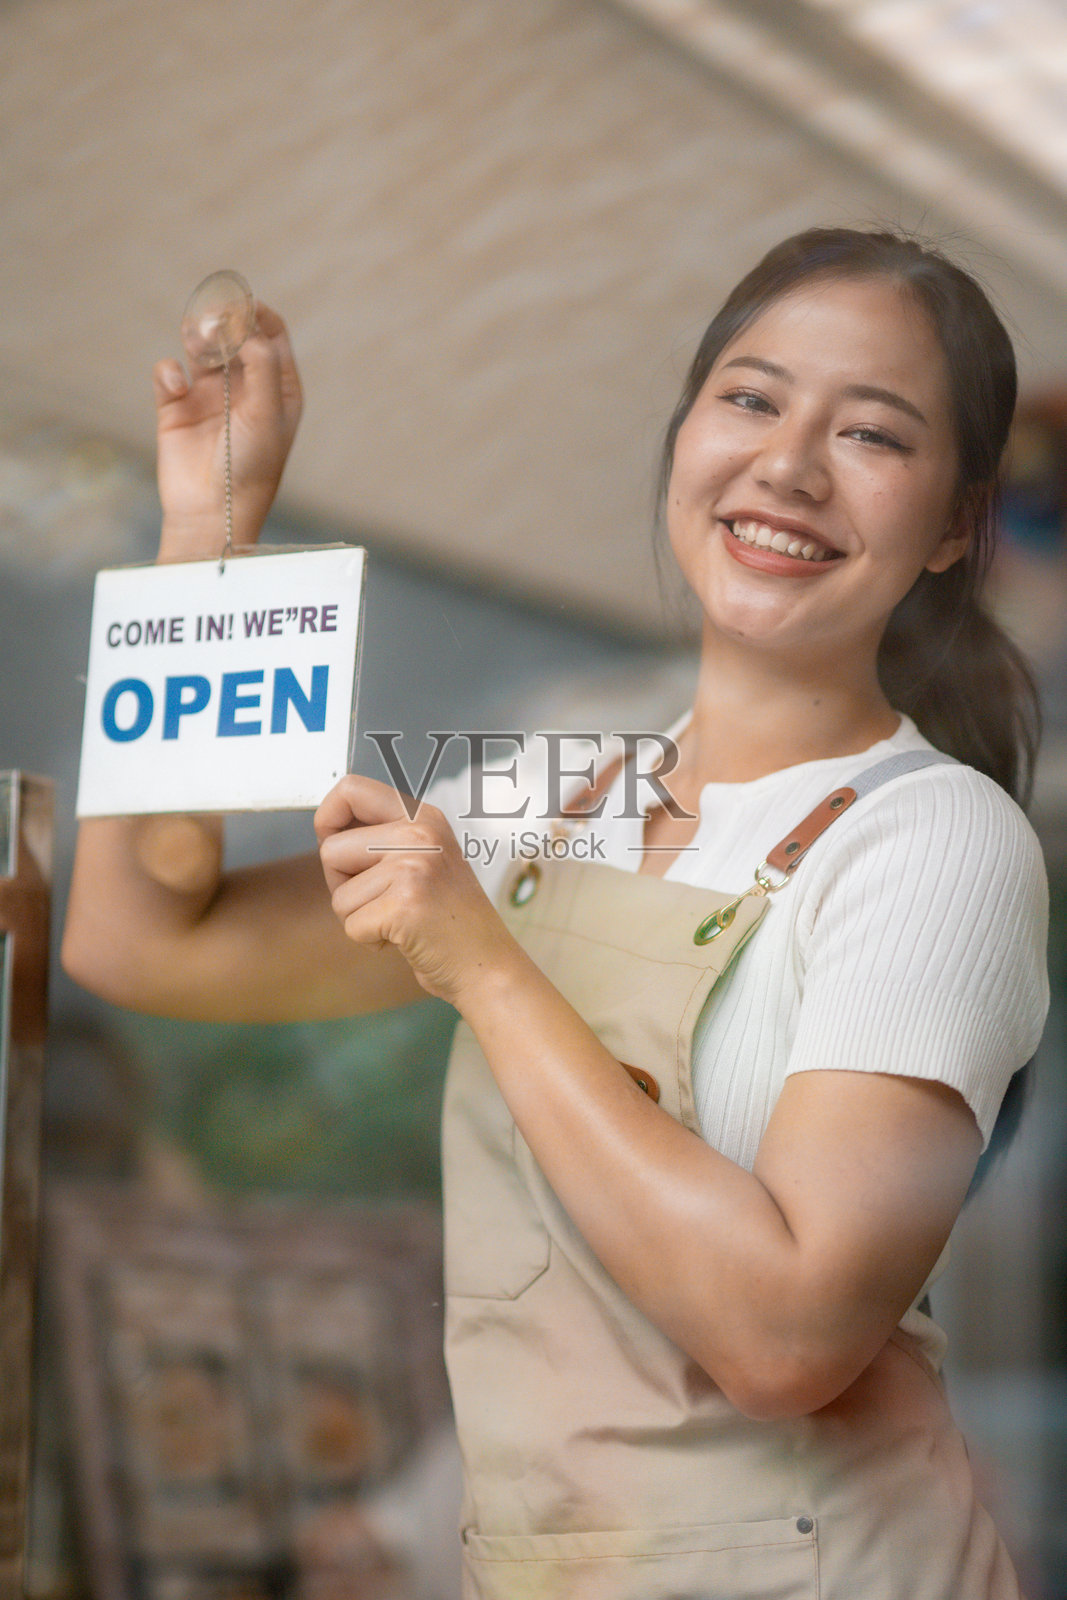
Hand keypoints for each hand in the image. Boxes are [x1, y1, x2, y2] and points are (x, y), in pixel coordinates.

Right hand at [153, 303, 301, 561]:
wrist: (211, 512)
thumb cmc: (250, 467)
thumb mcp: (268, 414)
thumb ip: (263, 364)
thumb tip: (246, 329)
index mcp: (278, 387)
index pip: (271, 332)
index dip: (256, 313)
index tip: (240, 306)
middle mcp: (246, 387)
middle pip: (234, 332)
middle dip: (223, 320)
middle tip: (213, 324)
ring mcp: (211, 395)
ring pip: (201, 344)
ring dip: (197, 334)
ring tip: (199, 344)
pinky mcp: (177, 407)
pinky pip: (169, 371)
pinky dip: (169, 371)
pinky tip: (176, 387)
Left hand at [314, 775, 520, 1006]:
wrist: (486, 963)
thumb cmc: (449, 918)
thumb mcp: (425, 857)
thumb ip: (383, 837)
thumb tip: (327, 828)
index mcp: (423, 816)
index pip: (351, 789)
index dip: (327, 819)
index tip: (335, 846)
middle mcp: (420, 833)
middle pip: (332, 849)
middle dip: (341, 884)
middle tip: (379, 900)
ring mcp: (414, 867)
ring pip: (339, 893)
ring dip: (358, 917)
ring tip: (398, 920)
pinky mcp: (405, 905)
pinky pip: (352, 925)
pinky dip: (369, 940)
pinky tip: (403, 937)